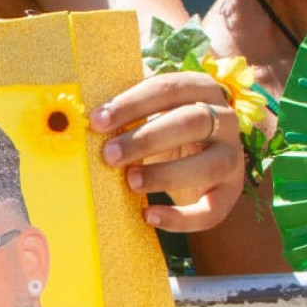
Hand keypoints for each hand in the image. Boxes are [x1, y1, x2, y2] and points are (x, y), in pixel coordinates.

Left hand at [92, 71, 244, 230]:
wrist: (197, 162)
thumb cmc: (161, 129)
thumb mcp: (148, 112)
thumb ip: (124, 107)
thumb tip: (74, 110)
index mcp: (199, 89)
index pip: (168, 88)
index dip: (131, 104)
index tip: (97, 120)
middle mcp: (223, 119)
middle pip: (190, 122)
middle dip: (146, 138)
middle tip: (109, 155)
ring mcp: (232, 157)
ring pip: (208, 165)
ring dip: (166, 174)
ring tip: (130, 182)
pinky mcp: (230, 193)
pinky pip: (212, 209)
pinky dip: (181, 218)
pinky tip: (149, 216)